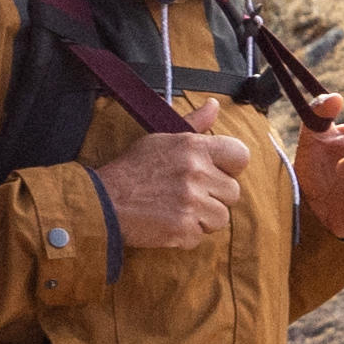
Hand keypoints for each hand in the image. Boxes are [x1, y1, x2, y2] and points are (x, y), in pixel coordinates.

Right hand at [95, 121, 248, 256]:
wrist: (103, 201)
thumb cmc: (132, 170)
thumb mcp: (161, 139)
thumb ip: (193, 124)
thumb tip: (214, 105)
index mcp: (193, 146)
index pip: (241, 155)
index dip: (231, 168)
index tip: (215, 173)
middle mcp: (196, 172)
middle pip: (233, 192)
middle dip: (214, 197)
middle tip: (187, 195)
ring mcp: (190, 202)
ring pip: (220, 218)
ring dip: (202, 219)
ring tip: (177, 210)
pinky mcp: (182, 228)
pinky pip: (200, 237)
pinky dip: (185, 236)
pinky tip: (167, 223)